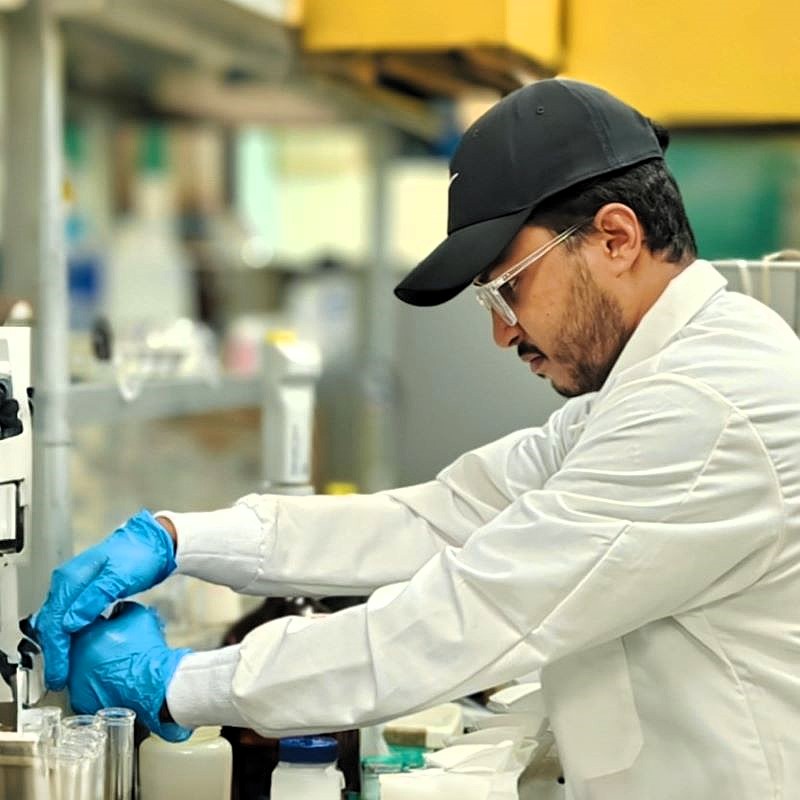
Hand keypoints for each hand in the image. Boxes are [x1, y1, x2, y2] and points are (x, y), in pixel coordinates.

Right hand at [34, 509, 176, 689]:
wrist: (154, 542)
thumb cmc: (139, 555)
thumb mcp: (118, 578)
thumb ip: (93, 599)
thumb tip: (69, 622)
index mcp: (71, 579)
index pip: (55, 620)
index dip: (56, 649)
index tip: (59, 671)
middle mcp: (68, 582)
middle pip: (52, 623)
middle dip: (54, 652)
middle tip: (60, 677)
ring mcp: (76, 586)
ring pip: (58, 621)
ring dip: (60, 645)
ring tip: (65, 668)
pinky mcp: (86, 591)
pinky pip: (69, 617)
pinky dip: (69, 634)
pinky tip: (75, 647)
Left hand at [68, 601, 191, 741]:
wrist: (153, 683)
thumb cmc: (146, 652)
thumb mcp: (138, 615)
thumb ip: (121, 608)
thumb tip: (116, 609)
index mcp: (84, 635)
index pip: (82, 623)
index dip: (97, 623)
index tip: (107, 626)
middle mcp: (73, 659)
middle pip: (78, 646)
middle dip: (93, 643)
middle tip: (112, 644)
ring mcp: (75, 683)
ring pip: (78, 668)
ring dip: (92, 664)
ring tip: (114, 662)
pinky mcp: (81, 701)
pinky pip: (83, 688)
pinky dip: (93, 684)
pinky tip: (111, 678)